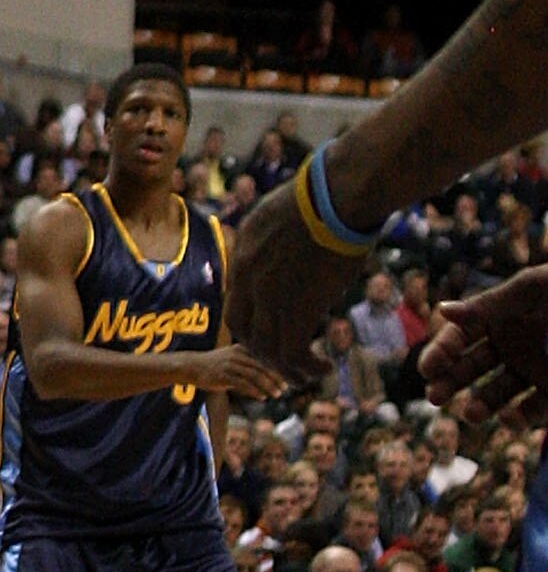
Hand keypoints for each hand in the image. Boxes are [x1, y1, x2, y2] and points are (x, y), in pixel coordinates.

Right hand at [197, 343, 288, 401]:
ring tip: (277, 394)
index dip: (276, 369)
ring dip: (268, 386)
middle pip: (261, 366)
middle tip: (285, 388)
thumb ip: (247, 364)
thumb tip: (266, 375)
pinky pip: (243, 384)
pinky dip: (255, 391)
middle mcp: (236, 355)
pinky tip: (262, 397)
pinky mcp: (223, 376)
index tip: (287, 378)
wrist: (192, 366)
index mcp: (240, 349)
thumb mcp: (231, 359)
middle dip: (275, 378)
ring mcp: (229, 365)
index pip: (263, 358)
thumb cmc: (214, 365)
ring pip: (254, 375)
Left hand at [228, 177, 355, 372]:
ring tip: (308, 374)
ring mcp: (269, 293)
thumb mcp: (281, 216)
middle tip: (285, 361)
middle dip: (261, 350)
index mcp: (243, 249)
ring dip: (286, 369)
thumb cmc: (321, 199)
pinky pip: (293, 353)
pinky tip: (323, 367)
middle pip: (240, 328)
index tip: (271, 334)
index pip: (235, 298)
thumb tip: (289, 255)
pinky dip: (306, 368)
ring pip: (266, 348)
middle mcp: (247, 274)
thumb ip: (275, 242)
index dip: (250, 323)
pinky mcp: (297, 307)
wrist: (335, 197)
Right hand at [423, 270, 547, 415]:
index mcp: (498, 317)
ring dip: (481, 404)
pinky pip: (534, 411)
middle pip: (471, 367)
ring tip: (471, 413)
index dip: (441, 351)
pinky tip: (510, 418)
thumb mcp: (530, 291)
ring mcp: (533, 371)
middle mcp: (510, 346)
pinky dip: (520, 418)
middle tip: (434, 396)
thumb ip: (489, 305)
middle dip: (450, 381)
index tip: (427, 369)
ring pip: (497, 393)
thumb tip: (443, 310)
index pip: (460, 335)